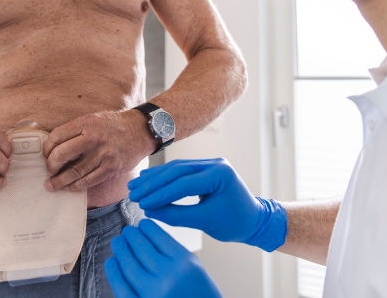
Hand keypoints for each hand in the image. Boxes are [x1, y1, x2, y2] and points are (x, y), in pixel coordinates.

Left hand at [44, 110, 151, 191]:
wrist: (140, 130)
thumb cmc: (113, 125)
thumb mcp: (93, 119)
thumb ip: (76, 130)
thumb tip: (54, 146)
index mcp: (86, 123)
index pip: (57, 136)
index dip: (46, 148)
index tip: (45, 154)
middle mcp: (93, 138)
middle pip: (62, 155)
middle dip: (51, 166)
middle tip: (49, 170)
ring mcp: (103, 154)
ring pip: (74, 172)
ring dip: (60, 181)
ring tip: (51, 185)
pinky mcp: (111, 168)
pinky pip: (88, 181)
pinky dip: (76, 186)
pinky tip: (69, 187)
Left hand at [105, 219, 220, 297]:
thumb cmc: (201, 295)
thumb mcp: (196, 270)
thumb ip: (174, 254)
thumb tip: (147, 237)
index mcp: (184, 262)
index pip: (159, 237)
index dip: (147, 228)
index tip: (142, 224)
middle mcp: (168, 276)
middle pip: (142, 249)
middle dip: (132, 236)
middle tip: (127, 231)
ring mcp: (153, 293)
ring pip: (130, 266)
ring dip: (121, 251)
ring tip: (118, 242)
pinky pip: (122, 288)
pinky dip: (114, 273)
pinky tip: (111, 262)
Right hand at [128, 158, 286, 250]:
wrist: (253, 220)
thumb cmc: (234, 223)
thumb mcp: (205, 221)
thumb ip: (176, 215)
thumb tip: (149, 210)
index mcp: (220, 174)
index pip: (184, 183)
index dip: (161, 194)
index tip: (143, 204)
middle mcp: (215, 164)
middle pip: (177, 171)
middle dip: (153, 184)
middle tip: (133, 194)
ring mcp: (210, 164)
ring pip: (176, 169)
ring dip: (154, 178)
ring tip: (135, 187)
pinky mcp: (204, 168)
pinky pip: (180, 171)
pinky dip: (163, 178)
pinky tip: (147, 181)